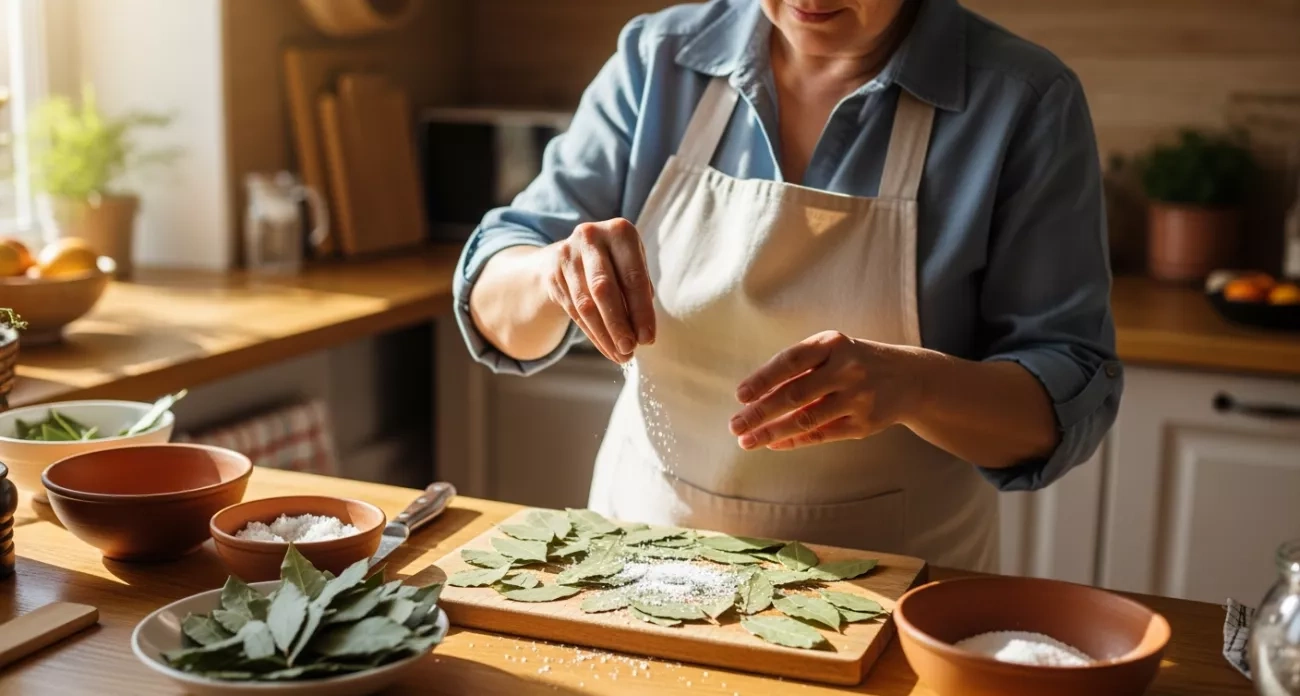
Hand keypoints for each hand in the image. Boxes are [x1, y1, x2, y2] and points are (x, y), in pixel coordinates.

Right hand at [542, 218, 655, 362]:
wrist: (573, 252)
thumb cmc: (616, 262)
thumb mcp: (632, 265)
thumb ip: (640, 291)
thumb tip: (643, 331)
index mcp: (620, 231)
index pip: (633, 277)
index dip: (641, 311)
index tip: (648, 338)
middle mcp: (591, 237)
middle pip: (604, 289)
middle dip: (618, 324)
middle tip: (630, 349)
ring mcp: (567, 254)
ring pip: (585, 304)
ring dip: (604, 334)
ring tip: (620, 355)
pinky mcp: (553, 273)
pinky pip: (574, 310)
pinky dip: (592, 333)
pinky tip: (606, 347)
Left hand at [729, 331, 926, 450]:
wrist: (909, 377)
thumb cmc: (854, 362)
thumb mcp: (832, 351)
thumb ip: (798, 367)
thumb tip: (751, 397)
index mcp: (833, 344)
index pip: (791, 361)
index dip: (763, 378)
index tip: (740, 396)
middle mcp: (847, 369)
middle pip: (795, 394)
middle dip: (760, 412)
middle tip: (735, 426)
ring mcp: (857, 398)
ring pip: (807, 419)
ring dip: (772, 432)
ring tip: (747, 441)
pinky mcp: (864, 423)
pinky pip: (822, 435)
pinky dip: (795, 441)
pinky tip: (773, 444)